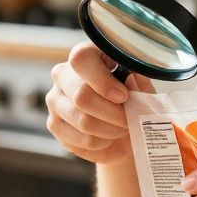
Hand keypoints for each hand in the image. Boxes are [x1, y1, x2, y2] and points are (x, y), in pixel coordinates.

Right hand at [46, 42, 153, 163]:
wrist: (122, 130)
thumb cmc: (131, 102)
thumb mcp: (142, 89)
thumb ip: (140, 84)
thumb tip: (132, 79)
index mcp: (85, 54)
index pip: (81, 60)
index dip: (103, 81)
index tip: (123, 96)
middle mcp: (62, 74)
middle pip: (82, 96)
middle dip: (114, 113)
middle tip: (129, 118)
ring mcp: (55, 100)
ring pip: (84, 121)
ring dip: (111, 129)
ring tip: (122, 127)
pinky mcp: (55, 125)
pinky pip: (83, 140)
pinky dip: (103, 142)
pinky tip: (109, 136)